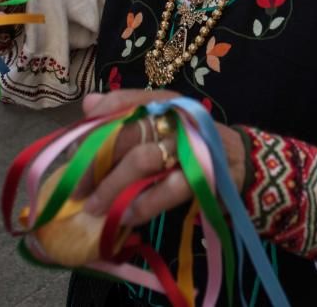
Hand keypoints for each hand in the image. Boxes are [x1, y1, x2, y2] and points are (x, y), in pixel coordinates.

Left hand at [79, 90, 247, 226]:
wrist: (241, 164)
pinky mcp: (203, 173)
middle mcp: (179, 117)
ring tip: (94, 208)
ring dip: (113, 187)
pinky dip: (143, 204)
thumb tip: (88, 103)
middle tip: (75, 189)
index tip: (76, 140)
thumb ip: (126, 118)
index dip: (100, 117)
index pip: (128, 100)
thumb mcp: (160, 127)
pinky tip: (125, 217)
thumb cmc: (190, 146)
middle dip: (96, 163)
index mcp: (167, 102)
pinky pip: (167, 189)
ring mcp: (192, 144)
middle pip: (128, 133)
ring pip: (143, 160)